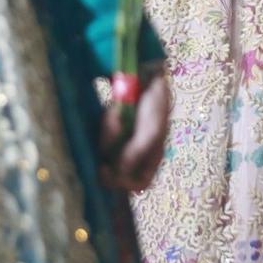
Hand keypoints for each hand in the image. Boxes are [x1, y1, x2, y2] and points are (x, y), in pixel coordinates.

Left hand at [99, 69, 170, 193]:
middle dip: (110, 151)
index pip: (139, 184)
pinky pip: (105, 133)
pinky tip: (114, 110)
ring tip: (116, 115)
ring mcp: (124, 141)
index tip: (105, 171)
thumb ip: (135, 153)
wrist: (149, 78)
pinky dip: (108, 122)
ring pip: (108, 149)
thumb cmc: (156, 107)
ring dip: (109, 132)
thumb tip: (119, 172)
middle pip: (117, 169)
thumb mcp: (151, 132)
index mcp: (151, 159)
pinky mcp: (115, 128)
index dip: (123, 184)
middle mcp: (136, 153)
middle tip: (108, 135)